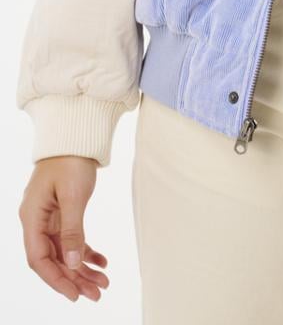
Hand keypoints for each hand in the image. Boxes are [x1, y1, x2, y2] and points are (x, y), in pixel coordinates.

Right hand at [19, 156, 109, 301]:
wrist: (76, 135)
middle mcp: (37, 221)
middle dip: (74, 279)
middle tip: (98, 293)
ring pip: (64, 252)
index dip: (56, 279)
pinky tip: (102, 261)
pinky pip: (72, 239)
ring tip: (103, 282)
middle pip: (53, 259)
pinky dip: (86, 251)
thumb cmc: (71, 160)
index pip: (39, 259)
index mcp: (31, 218)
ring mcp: (49, 218)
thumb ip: (73, 231)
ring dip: (82, 268)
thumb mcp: (74, 196)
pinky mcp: (62, 213)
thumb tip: (73, 264)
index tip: (75, 295)